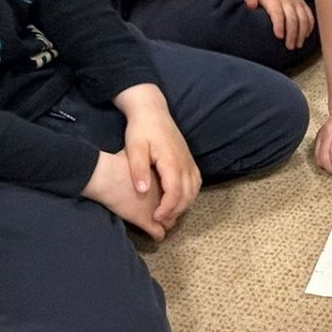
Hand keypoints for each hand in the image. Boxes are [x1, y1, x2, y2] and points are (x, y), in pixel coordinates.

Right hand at [81, 149, 166, 239]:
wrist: (107, 175)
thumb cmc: (117, 165)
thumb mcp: (136, 161)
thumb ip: (144, 167)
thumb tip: (144, 168)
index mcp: (163, 179)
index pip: (175, 192)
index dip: (170, 196)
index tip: (163, 198)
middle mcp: (163, 195)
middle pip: (174, 207)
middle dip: (170, 210)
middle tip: (162, 211)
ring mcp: (156, 208)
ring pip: (169, 221)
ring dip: (165, 222)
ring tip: (158, 222)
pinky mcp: (145, 220)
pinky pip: (158, 233)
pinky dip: (158, 236)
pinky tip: (156, 236)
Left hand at [110, 85, 200, 228]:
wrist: (152, 110)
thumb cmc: (141, 129)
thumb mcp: (134, 148)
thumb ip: (138, 169)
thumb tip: (142, 191)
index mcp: (171, 161)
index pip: (175, 192)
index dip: (167, 208)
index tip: (155, 218)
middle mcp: (185, 162)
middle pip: (188, 194)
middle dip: (176, 211)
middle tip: (161, 221)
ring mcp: (189, 160)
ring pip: (194, 190)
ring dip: (184, 204)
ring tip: (169, 213)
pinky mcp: (189, 159)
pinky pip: (196, 182)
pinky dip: (190, 195)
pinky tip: (179, 200)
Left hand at [244, 0, 314, 48]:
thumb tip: (250, 6)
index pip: (278, 13)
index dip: (279, 25)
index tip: (279, 36)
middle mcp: (287, 0)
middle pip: (292, 18)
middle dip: (292, 34)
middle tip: (289, 46)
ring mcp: (297, 2)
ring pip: (303, 19)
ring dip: (302, 33)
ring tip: (298, 45)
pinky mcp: (303, 4)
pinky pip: (310, 16)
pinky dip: (309, 27)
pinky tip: (305, 36)